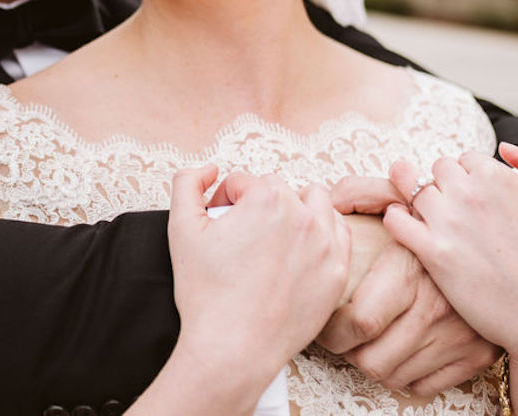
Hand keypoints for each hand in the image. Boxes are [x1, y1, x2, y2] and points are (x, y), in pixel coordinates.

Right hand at [169, 166, 351, 382]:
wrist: (233, 347)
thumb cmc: (206, 293)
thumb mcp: (180, 228)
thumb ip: (187, 183)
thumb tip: (209, 169)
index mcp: (267, 199)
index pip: (243, 181)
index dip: (223, 200)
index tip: (218, 225)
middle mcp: (303, 215)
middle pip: (278, 189)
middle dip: (257, 204)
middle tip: (241, 235)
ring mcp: (326, 244)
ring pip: (315, 203)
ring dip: (295, 209)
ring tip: (273, 235)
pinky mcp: (338, 272)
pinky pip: (337, 233)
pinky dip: (320, 233)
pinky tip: (298, 250)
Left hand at [322, 175, 498, 393]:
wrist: (508, 245)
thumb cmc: (440, 221)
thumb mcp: (400, 195)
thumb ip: (360, 193)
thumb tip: (326, 199)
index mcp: (411, 269)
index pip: (359, 323)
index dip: (332, 331)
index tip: (325, 323)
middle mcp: (437, 307)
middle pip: (371, 360)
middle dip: (347, 352)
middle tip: (342, 336)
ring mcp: (460, 335)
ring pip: (393, 376)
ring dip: (374, 362)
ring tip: (367, 340)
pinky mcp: (477, 355)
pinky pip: (424, 385)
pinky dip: (405, 373)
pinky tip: (397, 349)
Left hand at [384, 146, 517, 415]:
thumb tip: (504, 146)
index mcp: (497, 177)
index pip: (464, 158)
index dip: (470, 178)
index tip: (478, 200)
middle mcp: (469, 194)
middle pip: (436, 171)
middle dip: (444, 187)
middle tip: (456, 212)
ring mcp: (448, 223)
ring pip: (412, 190)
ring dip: (419, 202)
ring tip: (431, 220)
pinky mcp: (433, 253)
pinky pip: (395, 220)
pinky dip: (395, 220)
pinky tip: (407, 228)